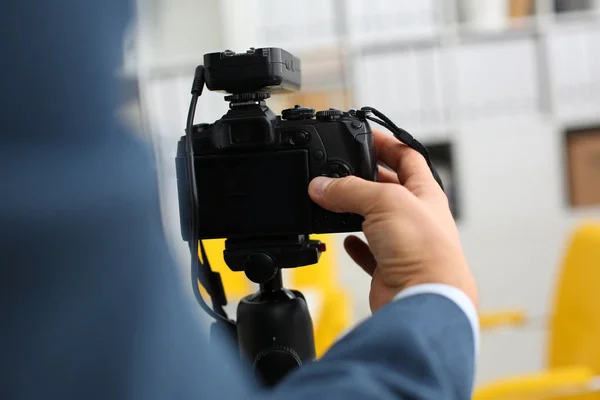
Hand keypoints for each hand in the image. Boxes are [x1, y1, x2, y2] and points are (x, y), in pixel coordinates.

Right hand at [308, 130, 476, 312]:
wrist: (423, 299)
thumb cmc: (424, 250)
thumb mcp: (385, 202)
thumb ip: (350, 190)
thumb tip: (321, 186)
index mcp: (425, 193)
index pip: (408, 157)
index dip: (387, 143)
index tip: (364, 135)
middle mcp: (416, 217)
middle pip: (389, 188)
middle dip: (365, 177)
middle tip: (339, 169)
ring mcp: (402, 243)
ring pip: (375, 220)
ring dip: (355, 211)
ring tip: (332, 200)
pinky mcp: (388, 268)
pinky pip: (369, 252)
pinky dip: (355, 245)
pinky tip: (345, 241)